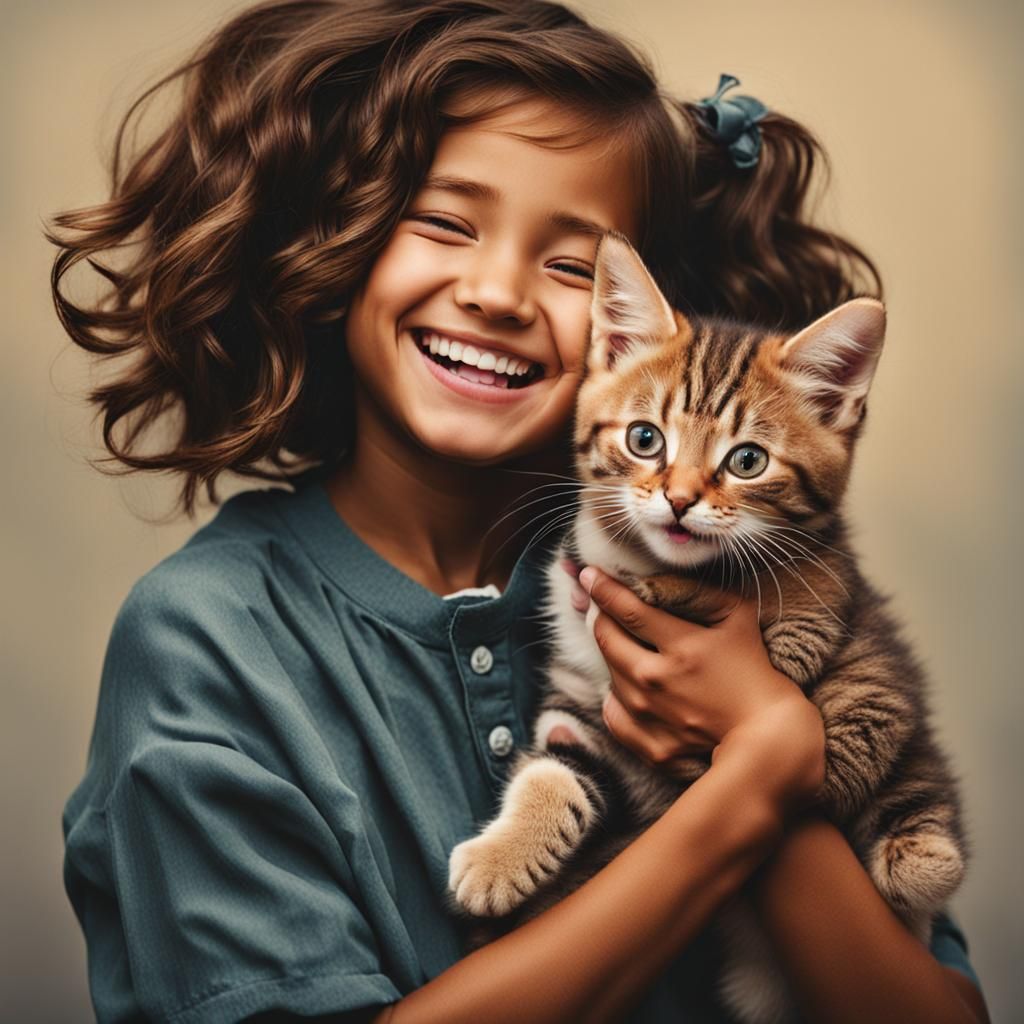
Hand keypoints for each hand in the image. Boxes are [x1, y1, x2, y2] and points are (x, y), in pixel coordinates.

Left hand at [578, 566, 823, 810]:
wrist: (769, 739)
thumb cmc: (754, 671)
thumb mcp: (737, 617)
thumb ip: (696, 592)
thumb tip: (653, 580)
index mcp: (682, 647)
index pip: (627, 609)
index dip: (602, 588)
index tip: (588, 575)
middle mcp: (657, 681)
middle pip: (606, 638)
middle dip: (599, 616)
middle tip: (603, 608)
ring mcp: (650, 717)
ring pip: (608, 673)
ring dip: (614, 655)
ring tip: (634, 650)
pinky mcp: (649, 746)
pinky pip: (612, 713)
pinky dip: (617, 697)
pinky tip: (634, 688)